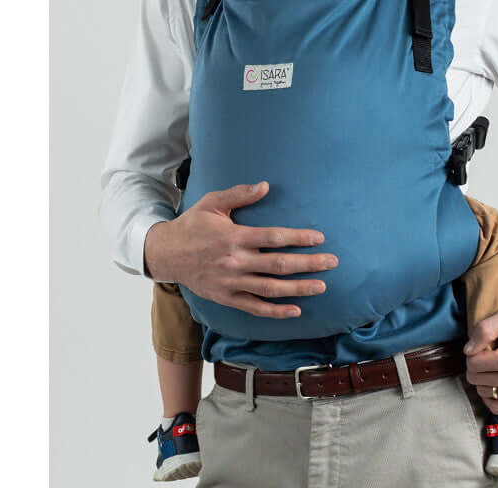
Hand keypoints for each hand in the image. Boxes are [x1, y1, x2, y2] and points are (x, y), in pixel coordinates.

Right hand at [143, 181, 338, 317]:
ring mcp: (231, 283)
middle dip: (308, 264)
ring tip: (321, 286)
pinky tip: (295, 310)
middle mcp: (235, 262)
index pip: (273, 238)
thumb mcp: (212, 202)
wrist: (165, 253)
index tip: (319, 238)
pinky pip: (254, 308)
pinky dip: (275, 311)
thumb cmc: (192, 224)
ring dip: (298, 288)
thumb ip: (239, 194)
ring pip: (271, 289)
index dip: (298, 238)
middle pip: (279, 265)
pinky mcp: (226, 298)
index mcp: (234, 237)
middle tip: (332, 262)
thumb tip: (266, 185)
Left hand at [462, 306, 497, 413]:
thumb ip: (484, 330)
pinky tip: (496, 380)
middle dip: (477, 365)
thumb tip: (468, 350)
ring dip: (485, 378)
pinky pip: (497, 407)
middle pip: (476, 379)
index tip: (482, 345)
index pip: (473, 364)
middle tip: (490, 353)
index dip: (473, 352)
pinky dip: (492, 395)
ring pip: (484, 392)